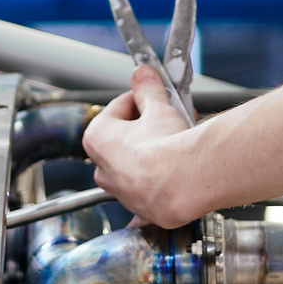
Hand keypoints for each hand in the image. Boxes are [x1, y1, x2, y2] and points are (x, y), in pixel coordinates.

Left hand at [81, 66, 205, 228]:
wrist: (185, 183)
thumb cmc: (165, 148)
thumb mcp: (158, 108)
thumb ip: (148, 89)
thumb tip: (143, 74)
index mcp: (97, 138)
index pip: (119, 107)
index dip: (140, 99)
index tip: (154, 95)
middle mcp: (103, 168)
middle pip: (124, 138)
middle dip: (146, 126)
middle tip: (168, 117)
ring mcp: (121, 192)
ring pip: (135, 165)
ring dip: (152, 153)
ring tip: (177, 141)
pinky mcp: (141, 208)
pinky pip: (146, 196)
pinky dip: (155, 190)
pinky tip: (169, 182)